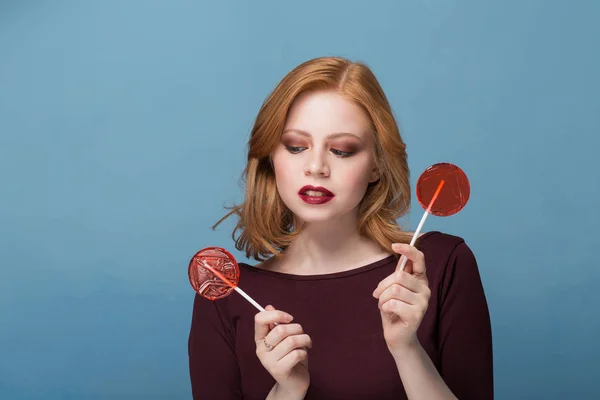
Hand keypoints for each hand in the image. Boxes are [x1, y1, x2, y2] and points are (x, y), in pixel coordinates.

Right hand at [255, 305, 311, 394]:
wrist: (293, 383)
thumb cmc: (290, 356)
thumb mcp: (283, 338)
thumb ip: (276, 324)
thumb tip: (268, 307)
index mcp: (260, 339)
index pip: (260, 319)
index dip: (277, 314)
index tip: (289, 318)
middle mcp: (261, 350)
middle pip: (281, 330)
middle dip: (297, 328)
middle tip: (302, 334)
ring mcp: (269, 361)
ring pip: (292, 341)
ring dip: (304, 340)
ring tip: (306, 344)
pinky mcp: (279, 371)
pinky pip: (297, 353)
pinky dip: (305, 352)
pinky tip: (303, 355)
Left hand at [372, 243, 430, 357]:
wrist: (397, 336)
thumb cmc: (393, 309)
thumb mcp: (393, 289)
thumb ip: (397, 275)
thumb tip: (401, 257)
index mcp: (420, 279)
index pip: (419, 259)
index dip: (408, 250)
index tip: (394, 246)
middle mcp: (425, 289)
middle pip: (399, 276)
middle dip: (382, 286)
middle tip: (378, 296)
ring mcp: (423, 302)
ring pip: (394, 290)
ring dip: (382, 298)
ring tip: (384, 305)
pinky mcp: (417, 314)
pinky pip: (393, 303)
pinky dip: (384, 307)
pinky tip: (389, 313)